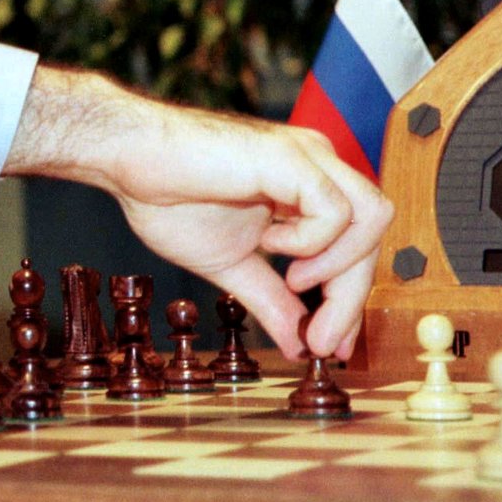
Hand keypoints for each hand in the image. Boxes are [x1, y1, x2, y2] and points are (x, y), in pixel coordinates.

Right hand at [4, 66, 392, 359]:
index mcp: (306, 185)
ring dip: (341, 267)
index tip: (328, 345)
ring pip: (372, 218)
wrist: (127, 160)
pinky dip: (313, 241)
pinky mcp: (291, 158)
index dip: (350, 299)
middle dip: (350, 298)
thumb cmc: (169, 196)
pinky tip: (270, 242)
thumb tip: (298, 344)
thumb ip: (270, 299)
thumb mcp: (231, 264)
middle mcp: (318, 164)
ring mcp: (308, 157)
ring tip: (294, 281)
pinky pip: (336, 210)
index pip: (357, 244)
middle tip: (319, 340)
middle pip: (373, 235)